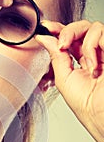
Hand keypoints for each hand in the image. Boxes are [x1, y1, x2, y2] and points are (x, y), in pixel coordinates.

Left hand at [36, 20, 103, 141]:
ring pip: (93, 27)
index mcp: (81, 60)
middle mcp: (94, 54)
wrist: (99, 114)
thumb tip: (43, 38)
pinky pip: (102, 33)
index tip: (46, 27)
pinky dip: (92, 46)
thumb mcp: (63, 77)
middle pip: (81, 28)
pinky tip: (93, 66)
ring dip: (82, 42)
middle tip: (61, 44)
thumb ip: (55, 56)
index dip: (58, 30)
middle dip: (67, 31)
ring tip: (84, 63)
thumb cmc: (84, 103)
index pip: (70, 38)